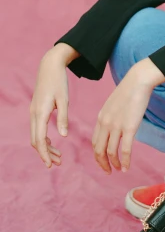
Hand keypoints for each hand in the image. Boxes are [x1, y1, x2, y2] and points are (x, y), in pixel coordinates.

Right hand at [30, 51, 69, 167]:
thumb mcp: (64, 99)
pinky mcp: (36, 110)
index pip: (39, 140)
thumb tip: (63, 136)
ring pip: (35, 136)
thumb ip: (63, 118)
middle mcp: (34, 114)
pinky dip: (44, 139)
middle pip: (36, 141)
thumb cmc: (59, 81)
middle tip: (58, 163)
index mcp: (40, 113)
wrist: (49, 66)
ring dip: (45, 147)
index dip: (44, 154)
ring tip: (58, 156)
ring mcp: (33, 112)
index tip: (50, 165)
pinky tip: (53, 142)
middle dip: (46, 154)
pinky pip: (37, 129)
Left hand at [91, 59, 164, 174]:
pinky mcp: (129, 128)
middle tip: (108, 171)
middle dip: (102, 163)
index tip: (103, 161)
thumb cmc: (129, 90)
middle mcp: (105, 124)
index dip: (98, 155)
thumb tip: (114, 126)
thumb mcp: (113, 104)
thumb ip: (111, 116)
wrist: (138, 81)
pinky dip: (125, 161)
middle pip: (99, 150)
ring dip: (114, 164)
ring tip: (119, 170)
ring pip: (111, 152)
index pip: (95, 142)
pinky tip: (127, 167)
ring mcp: (116, 126)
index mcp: (101, 118)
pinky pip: (125, 150)